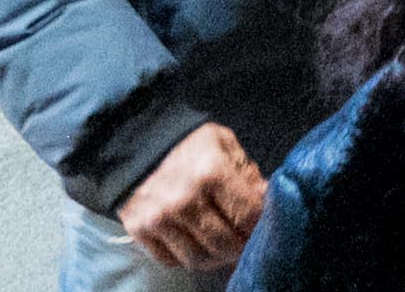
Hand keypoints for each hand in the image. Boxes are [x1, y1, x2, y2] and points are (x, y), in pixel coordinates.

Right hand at [117, 122, 269, 273]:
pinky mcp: (139, 231)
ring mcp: (158, 219)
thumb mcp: (226, 146)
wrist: (138, 146)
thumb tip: (266, 201)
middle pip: (222, 244)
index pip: (246, 216)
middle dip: (239, 247)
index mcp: (211, 172)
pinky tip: (197, 243)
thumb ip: (248, 174)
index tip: (262, 227)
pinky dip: (188, 257)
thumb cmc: (190, 145)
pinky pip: (171, 260)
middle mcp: (183, 200)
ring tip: (223, 246)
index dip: (258, 227)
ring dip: (215, 258)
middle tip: (244, 241)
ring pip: (197, 259)